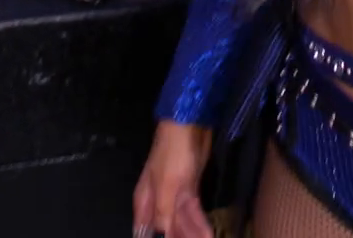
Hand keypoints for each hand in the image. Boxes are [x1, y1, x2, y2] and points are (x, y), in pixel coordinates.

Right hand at [133, 120, 214, 237]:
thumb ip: (163, 214)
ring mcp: (174, 195)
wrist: (189, 126)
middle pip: (166, 229)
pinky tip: (207, 233)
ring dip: (192, 233)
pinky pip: (193, 211)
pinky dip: (199, 223)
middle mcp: (158, 201)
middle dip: (178, 237)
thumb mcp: (166, 186)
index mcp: (145, 202)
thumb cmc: (172, 153)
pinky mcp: (190, 188)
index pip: (145, 232)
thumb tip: (161, 236)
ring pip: (181, 222)